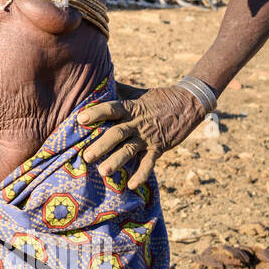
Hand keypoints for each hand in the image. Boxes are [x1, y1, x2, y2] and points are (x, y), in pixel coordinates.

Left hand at [76, 85, 207, 189]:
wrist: (188, 103)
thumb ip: (116, 89)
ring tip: (102, 172)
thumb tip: (96, 82)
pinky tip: (132, 186)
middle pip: (117, 133)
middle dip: (101, 145)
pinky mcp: (159, 148)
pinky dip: (141, 174)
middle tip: (86, 156)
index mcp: (129, 107)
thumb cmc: (156, 98)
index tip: (80, 120)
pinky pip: (149, 163)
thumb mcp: (135, 91)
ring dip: (116, 161)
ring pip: (130, 150)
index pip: (111, 109)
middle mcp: (137, 123)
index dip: (96, 113)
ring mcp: (148, 137)